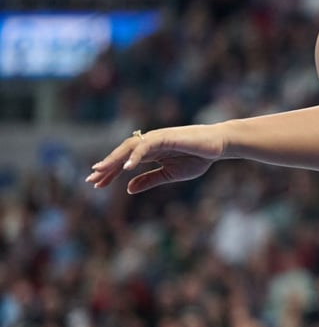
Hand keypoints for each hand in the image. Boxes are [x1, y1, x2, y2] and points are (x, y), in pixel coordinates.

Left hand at [86, 124, 224, 193]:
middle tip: (92, 179)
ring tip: (101, 170)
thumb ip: (149, 180)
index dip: (110, 173)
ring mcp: (157, 138)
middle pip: (122, 153)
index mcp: (150, 152)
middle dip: (107, 166)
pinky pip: (146, 145)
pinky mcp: (166, 136)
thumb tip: (128, 189)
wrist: (218, 146)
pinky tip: (127, 168)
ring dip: (114, 159)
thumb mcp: (170, 174)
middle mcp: (150, 143)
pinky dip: (135, 155)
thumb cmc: (198, 158)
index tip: (97, 185)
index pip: (125, 161)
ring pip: (129, 147)